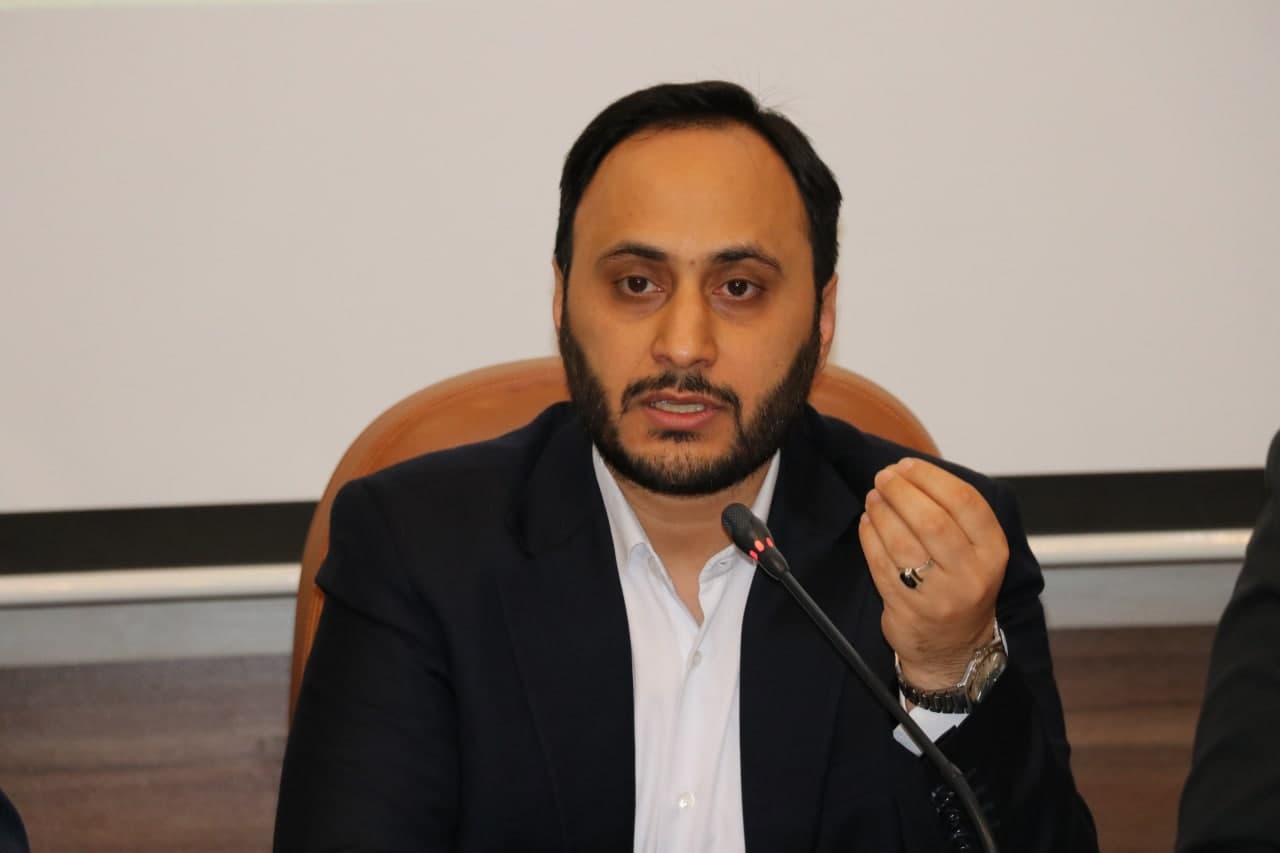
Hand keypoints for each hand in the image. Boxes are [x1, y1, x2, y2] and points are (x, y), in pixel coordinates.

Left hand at [857, 457, 1008, 690]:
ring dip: (882, 511)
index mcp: (993, 552)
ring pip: (903, 542)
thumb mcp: (977, 553)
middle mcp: (970, 574)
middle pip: (932, 520)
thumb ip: (955, 515)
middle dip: (902, 491)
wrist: (953, 648)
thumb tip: (910, 472)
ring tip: (873, 497)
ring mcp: (937, 595)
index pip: (965, 502)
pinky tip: (867, 521)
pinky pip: (881, 563)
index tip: (908, 465)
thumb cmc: (960, 586)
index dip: (931, 477)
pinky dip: (870, 536)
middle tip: (883, 477)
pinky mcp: (906, 608)